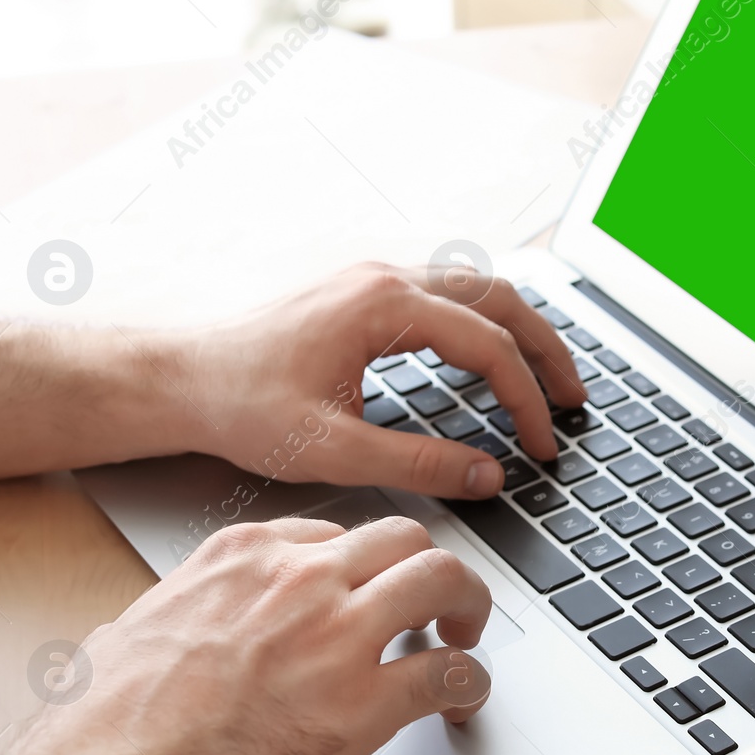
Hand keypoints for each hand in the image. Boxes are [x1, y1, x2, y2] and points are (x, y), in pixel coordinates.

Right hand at [0, 516, 493, 754]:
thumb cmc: (110, 720)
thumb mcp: (137, 626)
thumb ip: (179, 614)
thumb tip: (160, 631)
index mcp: (245, 556)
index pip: (335, 534)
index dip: (364, 566)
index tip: (370, 588)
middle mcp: (300, 579)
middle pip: (404, 539)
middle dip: (428, 569)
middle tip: (439, 603)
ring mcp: (338, 635)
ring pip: (441, 580)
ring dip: (467, 605)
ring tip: (464, 636)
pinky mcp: (365, 704)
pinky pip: (448, 674)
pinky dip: (469, 685)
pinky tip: (463, 700)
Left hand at [176, 262, 586, 497]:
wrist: (180, 378)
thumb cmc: (240, 405)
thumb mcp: (332, 449)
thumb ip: (418, 465)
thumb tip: (487, 476)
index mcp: (383, 304)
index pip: (487, 346)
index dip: (525, 399)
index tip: (541, 445)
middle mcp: (386, 278)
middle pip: (500, 298)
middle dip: (546, 350)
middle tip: (574, 401)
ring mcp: (376, 279)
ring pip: (479, 288)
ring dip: (521, 331)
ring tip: (549, 379)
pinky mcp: (365, 293)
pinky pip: (450, 295)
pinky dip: (487, 325)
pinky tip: (492, 361)